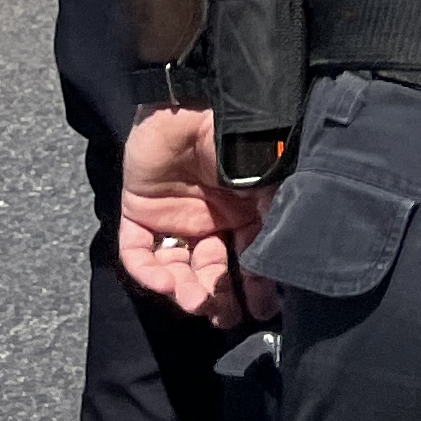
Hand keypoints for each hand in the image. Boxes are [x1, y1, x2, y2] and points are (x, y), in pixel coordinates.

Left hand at [117, 107, 277, 324]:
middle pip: (210, 270)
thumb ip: (274, 217)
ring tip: (196, 302)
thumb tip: (283, 262)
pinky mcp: (139, 211)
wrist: (191, 105)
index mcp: (241, 212)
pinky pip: (137, 252)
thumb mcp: (266, 181)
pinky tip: (163, 283)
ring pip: (176, 268)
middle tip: (223, 315)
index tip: (261, 311)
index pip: (248, 258)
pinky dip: (147, 272)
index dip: (254, 287)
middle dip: (217, 296)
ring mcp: (172, 218)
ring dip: (184, 290)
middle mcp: (208, 219)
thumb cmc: (237, 138)